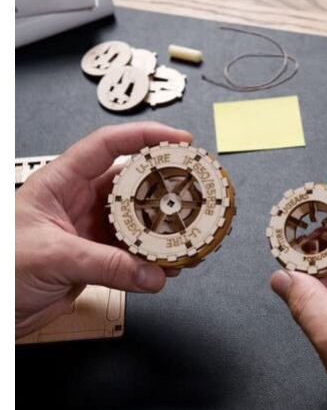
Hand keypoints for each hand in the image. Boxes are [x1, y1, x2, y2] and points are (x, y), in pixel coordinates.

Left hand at [15, 122, 191, 338]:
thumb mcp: (51, 256)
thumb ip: (105, 264)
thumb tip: (150, 272)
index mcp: (62, 183)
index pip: (108, 145)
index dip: (145, 137)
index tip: (177, 140)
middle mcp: (80, 202)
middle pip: (132, 183)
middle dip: (164, 185)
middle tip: (191, 190)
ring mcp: (91, 230)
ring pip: (136, 221)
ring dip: (161, 229)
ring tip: (185, 233)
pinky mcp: (97, 257)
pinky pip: (132, 254)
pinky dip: (151, 261)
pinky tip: (164, 267)